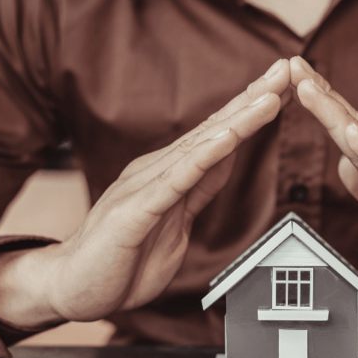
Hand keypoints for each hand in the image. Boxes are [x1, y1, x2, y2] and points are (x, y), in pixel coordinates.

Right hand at [0, 60, 291, 327]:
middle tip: (286, 68)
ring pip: (200, 148)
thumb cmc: (122, 260)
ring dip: (237, 121)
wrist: (71, 288)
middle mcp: (157, 171)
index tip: (283, 85)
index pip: (217, 136)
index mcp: (169, 174)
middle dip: (252, 98)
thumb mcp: (175, 222)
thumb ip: (198, 191)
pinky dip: (203, 158)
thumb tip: (226, 161)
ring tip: (269, 97)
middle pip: (213, 130)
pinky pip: (175, 181)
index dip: (250, 109)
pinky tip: (227, 139)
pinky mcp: (134, 212)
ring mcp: (144, 188)